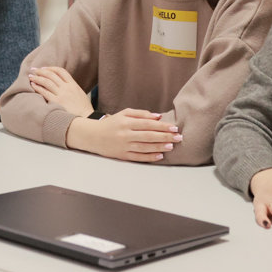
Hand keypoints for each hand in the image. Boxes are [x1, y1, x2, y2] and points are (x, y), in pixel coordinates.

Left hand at [28, 66, 92, 115]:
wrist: (87, 119)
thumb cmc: (85, 110)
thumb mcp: (81, 95)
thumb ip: (73, 89)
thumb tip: (65, 86)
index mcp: (73, 85)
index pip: (61, 71)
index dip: (51, 68)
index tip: (44, 68)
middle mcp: (67, 88)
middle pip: (52, 75)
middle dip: (41, 71)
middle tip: (34, 70)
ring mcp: (62, 94)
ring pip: (47, 82)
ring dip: (37, 78)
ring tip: (31, 77)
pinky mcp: (57, 102)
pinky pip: (45, 92)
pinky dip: (38, 87)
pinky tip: (33, 85)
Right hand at [64, 108, 181, 161]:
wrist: (93, 136)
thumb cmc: (111, 123)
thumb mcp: (124, 114)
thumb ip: (141, 114)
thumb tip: (158, 116)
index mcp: (126, 122)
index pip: (148, 124)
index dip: (162, 126)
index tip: (174, 127)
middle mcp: (125, 134)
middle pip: (149, 136)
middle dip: (165, 136)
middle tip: (178, 137)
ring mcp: (124, 146)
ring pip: (145, 147)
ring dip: (159, 147)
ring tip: (171, 146)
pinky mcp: (122, 156)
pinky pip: (138, 157)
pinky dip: (149, 157)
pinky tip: (159, 156)